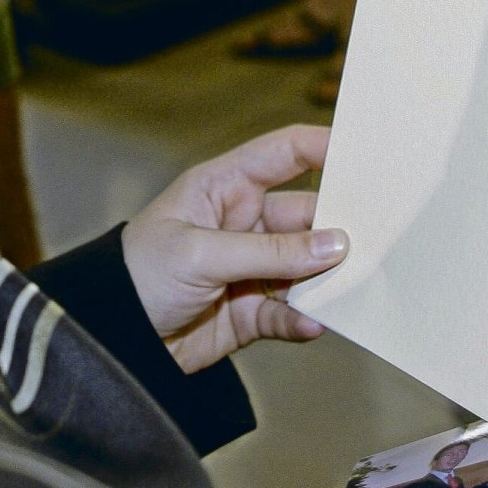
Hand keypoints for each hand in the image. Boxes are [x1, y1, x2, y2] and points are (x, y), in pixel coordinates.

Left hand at [120, 125, 344, 373]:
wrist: (111, 340)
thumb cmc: (136, 276)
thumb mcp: (199, 253)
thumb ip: (269, 251)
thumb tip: (335, 245)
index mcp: (223, 188)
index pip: (283, 154)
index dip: (324, 148)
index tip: (368, 156)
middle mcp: (242, 223)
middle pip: (307, 215)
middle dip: (339, 228)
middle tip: (376, 240)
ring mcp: (250, 269)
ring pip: (306, 267)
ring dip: (327, 278)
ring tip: (352, 288)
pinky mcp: (251, 312)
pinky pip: (291, 311)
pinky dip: (304, 318)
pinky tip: (313, 324)